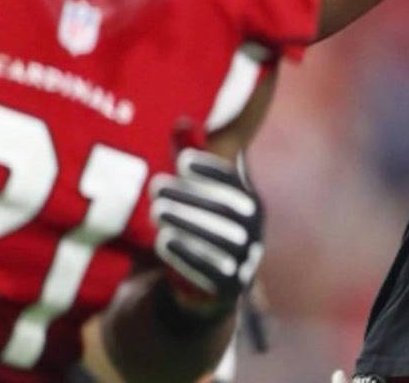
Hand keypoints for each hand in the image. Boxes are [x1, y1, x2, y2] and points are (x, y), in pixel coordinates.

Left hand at [149, 148, 264, 309]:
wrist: (210, 287)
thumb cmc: (201, 228)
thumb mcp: (197, 195)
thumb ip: (190, 160)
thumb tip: (183, 121)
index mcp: (249, 202)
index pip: (233, 181)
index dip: (209, 169)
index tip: (180, 159)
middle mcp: (254, 230)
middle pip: (224, 209)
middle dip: (189, 195)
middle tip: (154, 186)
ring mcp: (246, 259)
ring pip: (219, 239)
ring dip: (185, 222)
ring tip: (154, 210)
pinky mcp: (232, 286)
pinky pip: (212, 270)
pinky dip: (187, 254)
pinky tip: (162, 240)